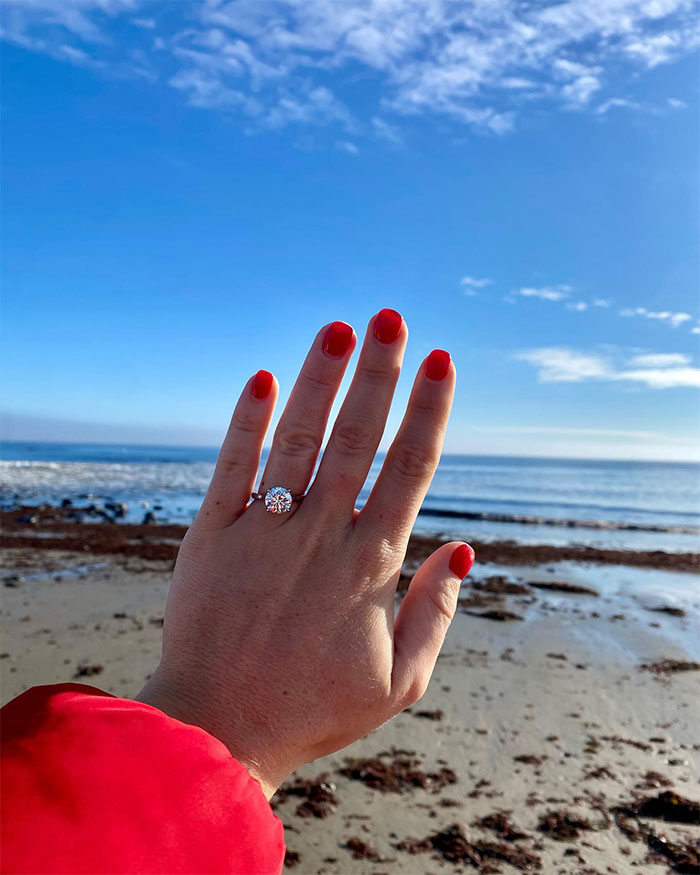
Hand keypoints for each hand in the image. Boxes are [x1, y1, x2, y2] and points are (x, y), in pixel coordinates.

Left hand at [136, 310, 473, 797]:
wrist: (216, 734)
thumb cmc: (313, 710)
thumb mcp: (398, 681)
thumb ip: (435, 612)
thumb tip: (466, 548)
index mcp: (369, 567)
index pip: (409, 469)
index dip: (428, 411)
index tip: (440, 361)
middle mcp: (318, 537)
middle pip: (357, 438)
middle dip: (379, 373)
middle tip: (392, 317)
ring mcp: (262, 533)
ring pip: (297, 440)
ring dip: (320, 380)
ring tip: (338, 328)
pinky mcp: (211, 536)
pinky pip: (231, 468)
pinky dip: (247, 422)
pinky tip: (262, 378)